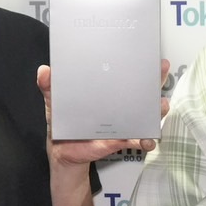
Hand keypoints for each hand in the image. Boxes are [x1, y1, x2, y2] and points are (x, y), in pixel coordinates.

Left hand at [38, 61, 170, 165]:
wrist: (62, 149)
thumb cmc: (63, 121)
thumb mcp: (54, 100)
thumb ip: (50, 86)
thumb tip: (44, 70)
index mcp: (107, 92)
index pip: (126, 75)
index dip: (140, 65)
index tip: (150, 56)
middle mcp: (120, 105)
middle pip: (144, 91)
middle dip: (156, 81)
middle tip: (161, 72)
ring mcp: (124, 123)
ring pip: (148, 115)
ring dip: (157, 111)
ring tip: (160, 106)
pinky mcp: (122, 140)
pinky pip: (138, 140)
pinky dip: (144, 140)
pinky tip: (146, 140)